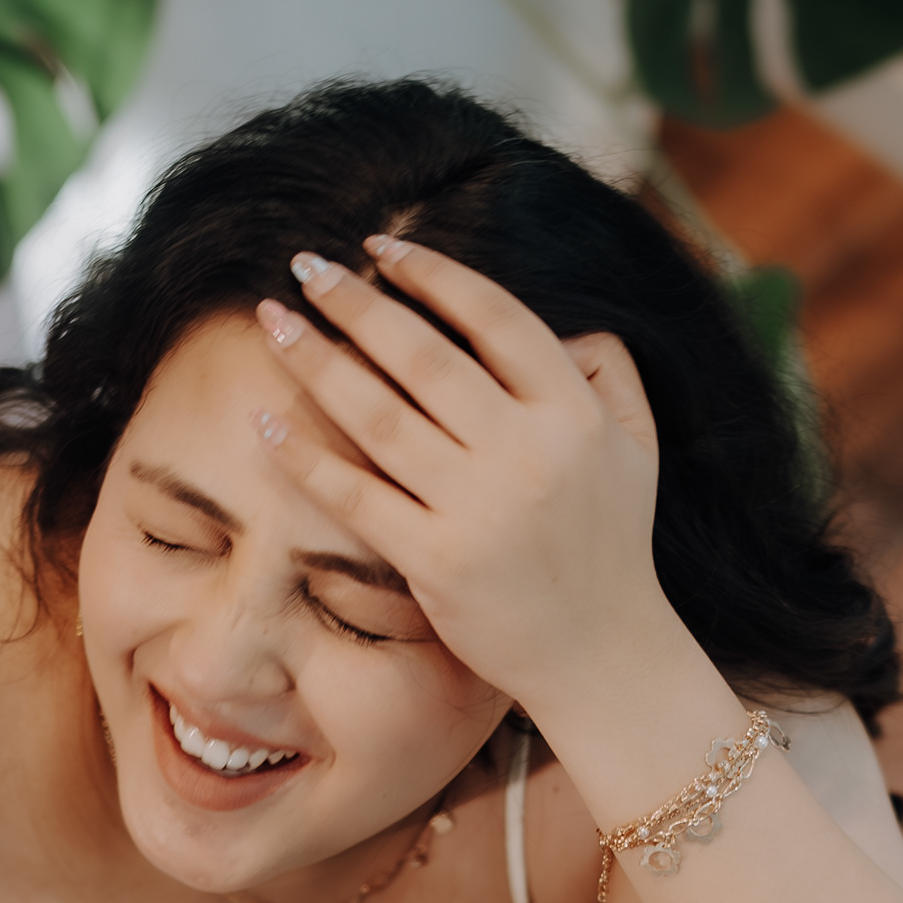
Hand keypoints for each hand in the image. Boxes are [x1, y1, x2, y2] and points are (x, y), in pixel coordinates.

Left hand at [249, 235, 672, 714]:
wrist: (604, 656)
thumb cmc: (614, 545)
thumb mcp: (637, 446)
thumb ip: (608, 371)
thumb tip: (566, 318)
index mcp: (573, 412)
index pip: (494, 318)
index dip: (432, 275)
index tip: (380, 246)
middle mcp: (526, 452)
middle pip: (422, 356)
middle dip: (354, 302)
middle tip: (304, 266)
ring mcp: (479, 508)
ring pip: (378, 416)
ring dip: (316, 361)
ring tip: (272, 322)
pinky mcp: (436, 561)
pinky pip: (356, 496)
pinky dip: (306, 457)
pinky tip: (266, 421)